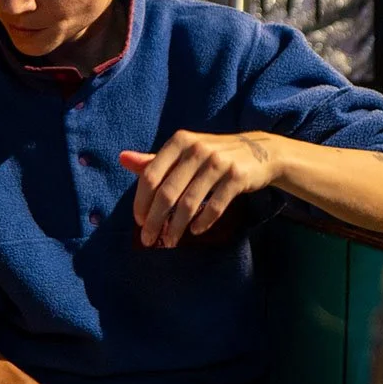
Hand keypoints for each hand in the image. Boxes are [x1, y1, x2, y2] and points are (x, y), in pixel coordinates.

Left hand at [120, 130, 280, 246]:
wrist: (259, 151)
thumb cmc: (211, 155)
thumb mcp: (183, 152)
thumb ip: (154, 160)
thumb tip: (123, 158)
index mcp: (179, 141)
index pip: (150, 175)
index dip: (141, 202)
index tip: (139, 221)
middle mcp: (196, 149)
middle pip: (167, 193)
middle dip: (155, 221)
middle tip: (149, 240)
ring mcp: (218, 162)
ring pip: (189, 203)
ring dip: (176, 227)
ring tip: (170, 241)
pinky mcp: (236, 177)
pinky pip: (214, 206)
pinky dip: (202, 222)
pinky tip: (195, 231)